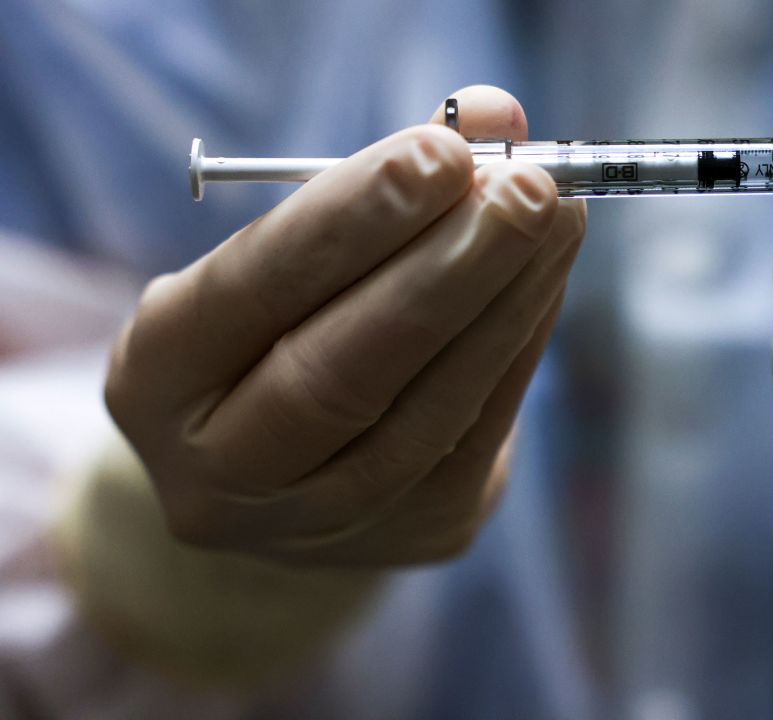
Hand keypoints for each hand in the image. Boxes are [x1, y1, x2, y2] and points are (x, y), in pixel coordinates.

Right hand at [105, 85, 585, 565]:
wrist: (286, 475)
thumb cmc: (281, 330)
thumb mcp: (291, 256)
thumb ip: (382, 183)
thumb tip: (496, 117)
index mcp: (157, 379)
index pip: (253, 291)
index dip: (352, 220)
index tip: (441, 151)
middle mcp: (221, 470)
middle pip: (340, 373)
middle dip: (446, 270)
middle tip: (525, 187)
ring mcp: (320, 521)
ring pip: (427, 413)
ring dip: (506, 303)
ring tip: (556, 219)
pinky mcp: (418, 532)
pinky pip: (480, 431)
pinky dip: (522, 343)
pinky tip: (548, 277)